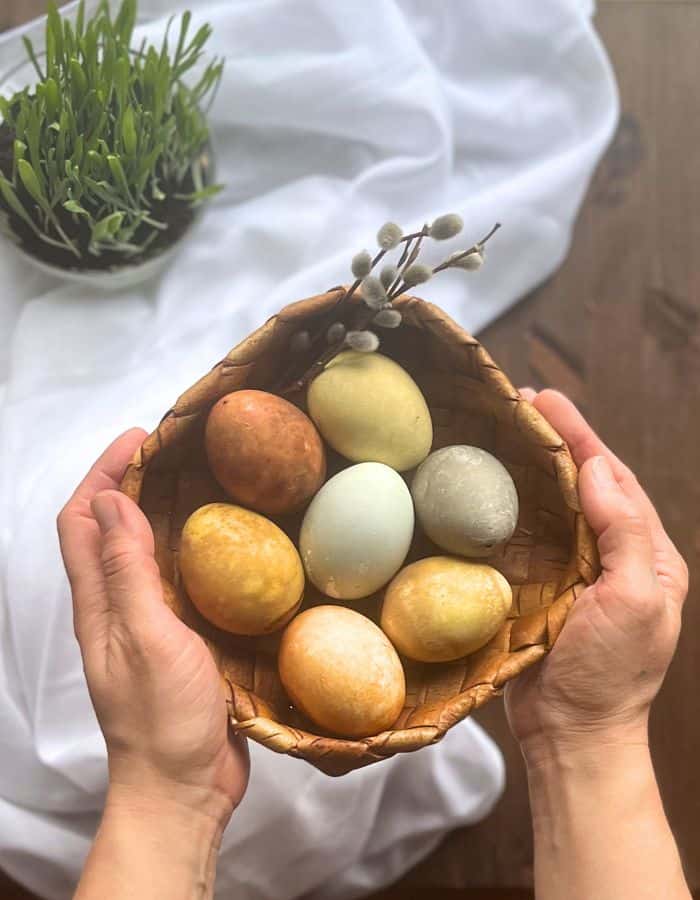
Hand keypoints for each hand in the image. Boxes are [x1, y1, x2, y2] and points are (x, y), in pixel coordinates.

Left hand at [57, 430, 248, 828]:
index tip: (141, 439)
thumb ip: (127, 573)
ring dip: (164, 513)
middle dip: (134, 483)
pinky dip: (193, 551)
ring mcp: (149, 624)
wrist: (183, 788)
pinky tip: (230, 546)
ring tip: (208, 484)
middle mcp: (117, 606)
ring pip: (146, 553)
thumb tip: (111, 501)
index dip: (102, 473)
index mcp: (99, 603)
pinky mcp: (180, 640)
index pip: (83, 520)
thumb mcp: (146, 638)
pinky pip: (179, 582)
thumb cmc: (162, 718)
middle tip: (182, 452)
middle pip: (112, 530)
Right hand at [506, 390, 687, 761]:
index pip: (615, 480)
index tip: (549, 401)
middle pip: (584, 484)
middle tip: (523, 402)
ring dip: (532, 468)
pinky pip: (527, 538)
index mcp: (647, 555)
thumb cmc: (610, 675)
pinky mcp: (541, 588)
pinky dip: (511, 508)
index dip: (583, 438)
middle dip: (558, 441)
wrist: (572, 734)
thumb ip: (623, 533)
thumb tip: (596, 471)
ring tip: (506, 431)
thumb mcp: (635, 601)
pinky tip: (490, 487)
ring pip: (554, 506)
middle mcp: (613, 556)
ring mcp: (576, 572)